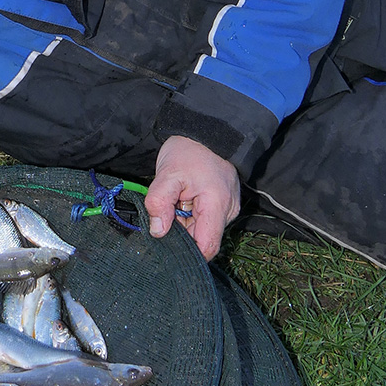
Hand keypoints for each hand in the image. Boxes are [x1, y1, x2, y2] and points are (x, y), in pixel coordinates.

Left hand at [144, 135, 240, 259]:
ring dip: (185, 223)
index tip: (167, 244)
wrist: (205, 132)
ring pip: (203, 229)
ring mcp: (228, 208)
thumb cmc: (188, 152)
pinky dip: (191, 215)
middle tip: (166, 213)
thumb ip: (159, 203)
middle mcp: (228, 211)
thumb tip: (158, 232)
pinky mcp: (223, 204)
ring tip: (176, 201)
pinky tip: (183, 200)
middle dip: (182, 233)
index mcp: (217, 206)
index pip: (207, 247)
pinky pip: (206, 219)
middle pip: (203, 239)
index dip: (188, 253)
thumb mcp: (167, 174)